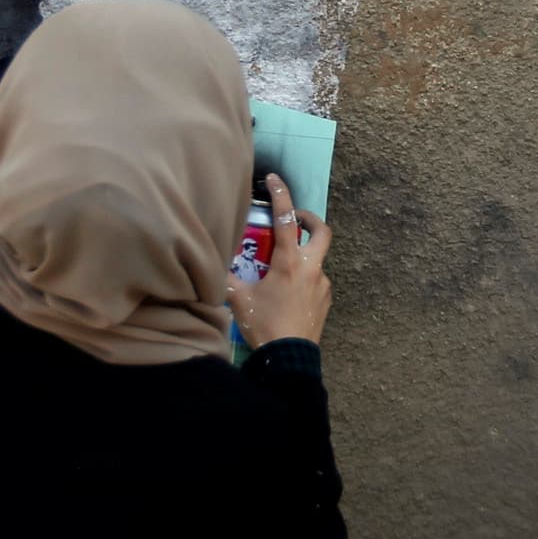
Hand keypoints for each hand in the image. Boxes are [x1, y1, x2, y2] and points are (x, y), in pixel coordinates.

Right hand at [236, 174, 333, 348]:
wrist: (289, 359)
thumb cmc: (264, 325)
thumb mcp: (238, 299)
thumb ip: (225, 277)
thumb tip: (211, 262)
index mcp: (289, 263)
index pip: (285, 218)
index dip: (280, 194)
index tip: (274, 179)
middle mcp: (311, 268)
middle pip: (321, 230)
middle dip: (309, 219)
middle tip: (294, 220)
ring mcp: (322, 284)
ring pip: (317, 258)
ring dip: (303, 254)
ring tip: (282, 267)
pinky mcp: (326, 300)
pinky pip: (317, 280)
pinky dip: (305, 278)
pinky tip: (289, 292)